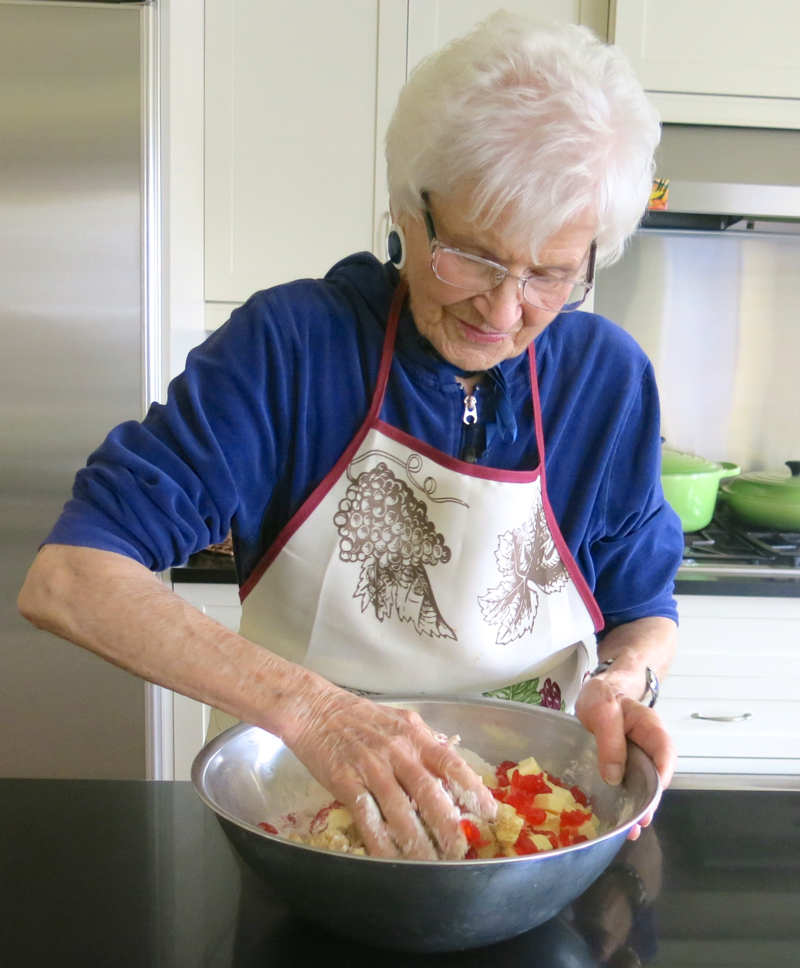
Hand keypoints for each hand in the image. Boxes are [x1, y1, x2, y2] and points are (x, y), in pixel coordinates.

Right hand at [286, 686, 496, 858]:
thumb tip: (452, 765)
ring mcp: (371, 767)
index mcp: (414, 735)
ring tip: (431, 863)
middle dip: (447, 823)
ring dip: (416, 840)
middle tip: (460, 848)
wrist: (315, 710)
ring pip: (399, 810)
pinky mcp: (346, 782)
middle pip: (427, 791)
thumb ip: (425, 742)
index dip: (471, 788)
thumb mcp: (401, 720)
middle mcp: (396, 751)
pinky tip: (389, 858)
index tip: (488, 811)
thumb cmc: (361, 716)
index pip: (449, 762)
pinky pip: (367, 816)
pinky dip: (379, 841)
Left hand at [575, 675, 675, 839]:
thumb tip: (614, 776)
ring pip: (643, 785)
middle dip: (650, 801)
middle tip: (640, 822)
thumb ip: (609, 739)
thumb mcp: (602, 710)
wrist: (594, 693)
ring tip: (630, 831)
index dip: (663, 774)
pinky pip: (627, 785)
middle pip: (656, 775)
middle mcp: (647, 746)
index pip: (664, 751)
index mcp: (649, 727)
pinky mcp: (622, 766)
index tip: (653, 795)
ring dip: (638, 808)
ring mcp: (636, 758)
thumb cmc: (602, 696)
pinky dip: (624, 803)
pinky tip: (617, 820)